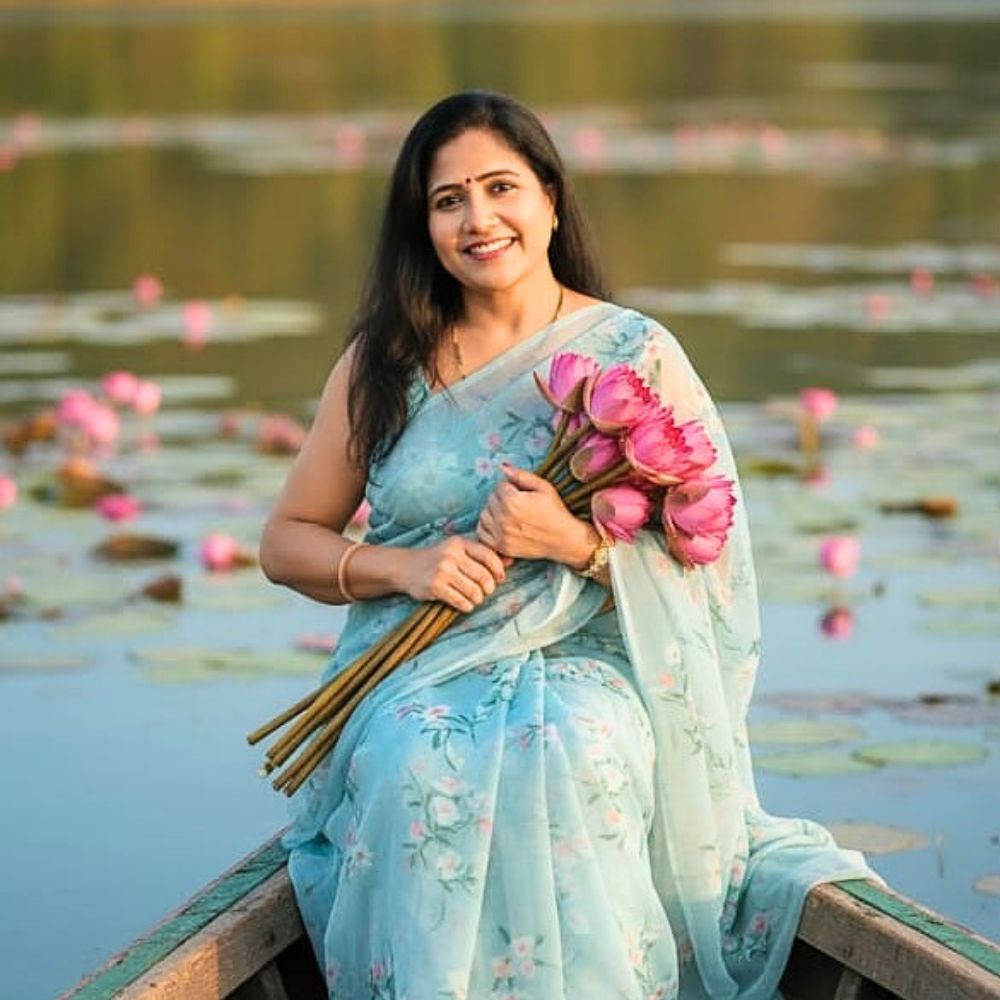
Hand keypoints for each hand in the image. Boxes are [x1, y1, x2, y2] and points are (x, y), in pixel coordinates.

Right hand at [398, 535, 508, 612]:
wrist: (406, 568)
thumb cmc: (438, 560)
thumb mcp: (458, 552)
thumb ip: (483, 555)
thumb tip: (512, 561)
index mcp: (460, 543)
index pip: (489, 556)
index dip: (499, 571)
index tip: (499, 579)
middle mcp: (451, 555)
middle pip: (484, 577)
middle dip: (489, 589)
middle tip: (485, 592)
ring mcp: (442, 571)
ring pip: (475, 592)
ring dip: (478, 599)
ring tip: (474, 598)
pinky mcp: (435, 586)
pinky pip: (461, 602)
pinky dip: (467, 606)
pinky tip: (464, 604)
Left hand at [476, 463, 593, 564]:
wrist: (563, 539)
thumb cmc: (555, 511)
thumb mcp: (543, 487)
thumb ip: (521, 475)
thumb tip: (502, 467)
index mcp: (512, 501)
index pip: (499, 486)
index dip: (511, 487)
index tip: (522, 493)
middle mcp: (503, 518)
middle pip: (490, 499)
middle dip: (501, 498)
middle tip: (517, 504)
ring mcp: (500, 534)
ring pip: (484, 515)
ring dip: (493, 512)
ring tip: (509, 514)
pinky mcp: (500, 546)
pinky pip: (482, 533)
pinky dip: (488, 527)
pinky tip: (500, 525)